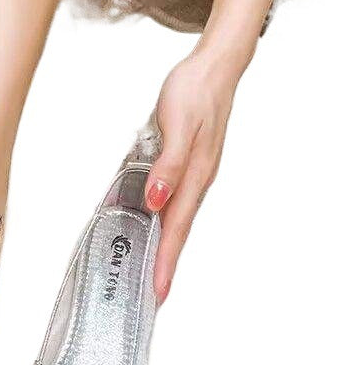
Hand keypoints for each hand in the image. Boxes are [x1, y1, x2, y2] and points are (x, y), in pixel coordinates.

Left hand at [145, 53, 238, 302]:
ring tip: (151, 273)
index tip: (157, 293)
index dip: (165, 262)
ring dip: (163, 248)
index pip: (175, 230)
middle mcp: (195, 182)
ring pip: (175, 220)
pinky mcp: (186, 166)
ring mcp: (192, 175)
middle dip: (164, 266)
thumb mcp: (179, 125)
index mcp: (193, 177)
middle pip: (176, 232)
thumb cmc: (194, 92)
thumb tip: (157, 201)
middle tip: (152, 296)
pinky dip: (160, 221)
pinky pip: (171, 202)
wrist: (213, 67)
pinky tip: (152, 228)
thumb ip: (167, 165)